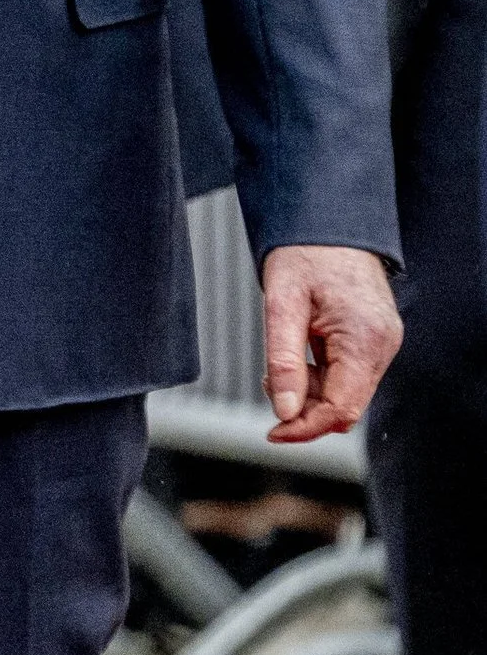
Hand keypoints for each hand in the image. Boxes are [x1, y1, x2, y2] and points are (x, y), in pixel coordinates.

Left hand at [262, 244, 401, 442]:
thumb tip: (284, 411)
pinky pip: (348, 375)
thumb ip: (284, 360)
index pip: (341, 409)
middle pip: (346, 406)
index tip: (273, 432)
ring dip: (310, 391)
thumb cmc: (305, 253)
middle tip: (272, 383)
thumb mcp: (282, 304)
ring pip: (346, 393)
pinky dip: (320, 376)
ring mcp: (381, 342)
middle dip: (305, 407)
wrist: (328, 222)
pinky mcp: (373, 339)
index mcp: (365, 339)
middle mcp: (382, 345)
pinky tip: (300, 353)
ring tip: (283, 360)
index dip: (305, 427)